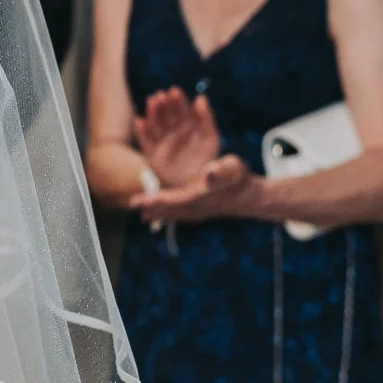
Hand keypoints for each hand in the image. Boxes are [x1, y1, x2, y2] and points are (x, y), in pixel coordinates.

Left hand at [130, 152, 259, 222]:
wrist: (250, 196)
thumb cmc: (239, 178)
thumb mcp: (233, 168)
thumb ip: (221, 170)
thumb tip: (208, 173)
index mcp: (203, 197)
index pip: (177, 200)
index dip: (159, 200)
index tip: (144, 200)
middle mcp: (198, 208)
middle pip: (171, 209)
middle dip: (152, 207)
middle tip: (132, 204)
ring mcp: (198, 212)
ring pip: (174, 213)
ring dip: (157, 212)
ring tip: (139, 211)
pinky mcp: (199, 211)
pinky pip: (179, 214)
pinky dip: (166, 214)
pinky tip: (154, 214)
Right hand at [133, 87, 220, 186]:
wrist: (197, 183)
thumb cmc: (205, 159)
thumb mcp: (210, 137)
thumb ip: (206, 118)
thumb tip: (201, 98)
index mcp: (187, 126)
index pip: (181, 110)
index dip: (178, 100)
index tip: (174, 91)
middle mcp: (173, 131)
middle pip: (166, 115)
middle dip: (163, 104)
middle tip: (161, 95)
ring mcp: (162, 142)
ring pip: (155, 124)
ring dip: (152, 112)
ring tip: (151, 101)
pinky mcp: (153, 153)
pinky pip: (145, 141)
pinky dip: (141, 131)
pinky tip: (139, 120)